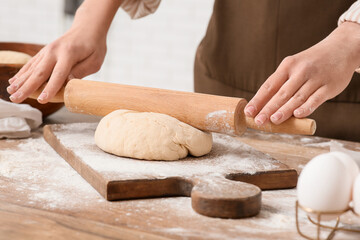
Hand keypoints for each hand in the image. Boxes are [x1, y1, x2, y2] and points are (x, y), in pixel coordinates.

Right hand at [7, 0, 120, 103]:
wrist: (87, 28)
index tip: (42, 100)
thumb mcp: (94, 61)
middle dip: (27, 87)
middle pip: (40, 72)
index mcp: (69, 53)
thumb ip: (80, 72)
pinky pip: (32, 64)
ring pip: (32, 68)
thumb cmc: (94, 47)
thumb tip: (67, 84)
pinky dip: (22, 73)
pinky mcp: (44, 52)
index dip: (50, 88)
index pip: (58, 74)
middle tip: (16, 99)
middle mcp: (54, 51)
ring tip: (10, 92)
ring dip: (20, 81)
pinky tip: (14, 81)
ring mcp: (47, 50)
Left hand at [244, 22, 359, 125]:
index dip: (258, 100)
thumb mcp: (294, 66)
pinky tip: (297, 115)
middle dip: (268, 108)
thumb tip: (264, 106)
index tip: (248, 111)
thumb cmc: (312, 63)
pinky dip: (307, 107)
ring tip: (273, 120)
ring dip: (284, 110)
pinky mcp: (329, 86)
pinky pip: (316, 99)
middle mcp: (300, 71)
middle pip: (281, 93)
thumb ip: (282, 84)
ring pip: (297, 97)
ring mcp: (315, 78)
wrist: (342, 48)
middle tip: (258, 121)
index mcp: (287, 66)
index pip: (269, 85)